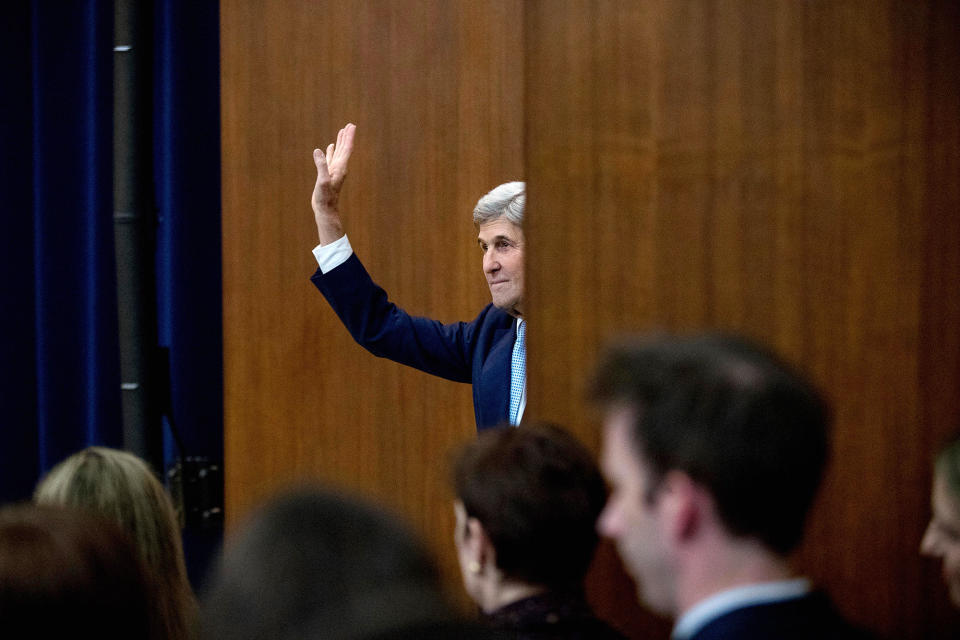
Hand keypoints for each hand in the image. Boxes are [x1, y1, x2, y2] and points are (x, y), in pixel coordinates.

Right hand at [312, 123, 354, 242]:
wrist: (325, 209)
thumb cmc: (325, 198)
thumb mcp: (322, 181)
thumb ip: (321, 166)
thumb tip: (318, 150)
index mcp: (340, 167)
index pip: (347, 149)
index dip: (349, 137)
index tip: (352, 126)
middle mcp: (339, 168)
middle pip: (345, 148)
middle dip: (347, 136)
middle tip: (350, 125)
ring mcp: (334, 171)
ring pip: (338, 153)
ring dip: (340, 142)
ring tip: (342, 131)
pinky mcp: (328, 174)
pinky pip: (330, 159)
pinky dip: (331, 152)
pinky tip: (330, 147)